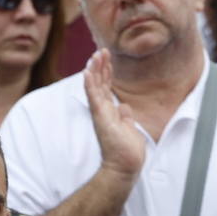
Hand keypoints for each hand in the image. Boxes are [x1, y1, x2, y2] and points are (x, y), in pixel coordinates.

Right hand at [84, 49, 145, 179]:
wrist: (125, 165)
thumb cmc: (127, 150)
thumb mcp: (129, 128)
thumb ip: (125, 116)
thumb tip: (124, 106)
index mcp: (110, 112)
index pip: (106, 88)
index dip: (106, 72)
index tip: (106, 58)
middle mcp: (103, 111)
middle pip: (100, 83)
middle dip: (100, 66)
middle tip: (101, 50)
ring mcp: (100, 113)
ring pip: (95, 87)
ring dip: (94, 70)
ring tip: (95, 55)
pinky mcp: (100, 117)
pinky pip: (93, 97)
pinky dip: (90, 83)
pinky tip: (87, 71)